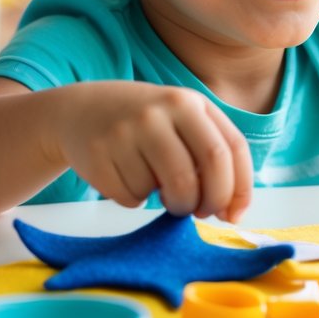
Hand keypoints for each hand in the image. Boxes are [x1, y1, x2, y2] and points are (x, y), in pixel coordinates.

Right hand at [56, 80, 252, 221]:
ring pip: (169, 192)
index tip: (233, 215)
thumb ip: (210, 152)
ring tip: (159, 187)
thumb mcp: (181, 117)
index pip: (230, 150)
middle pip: (202, 175)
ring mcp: (127, 133)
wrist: (80, 110)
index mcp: (188, 102)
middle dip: (207, 203)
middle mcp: (159, 113)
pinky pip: (133, 199)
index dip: (238, 189)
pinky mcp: (99, 156)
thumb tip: (232, 210)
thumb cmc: (145, 122)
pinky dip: (137, 199)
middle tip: (198, 210)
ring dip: (172, 204)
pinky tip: (127, 176)